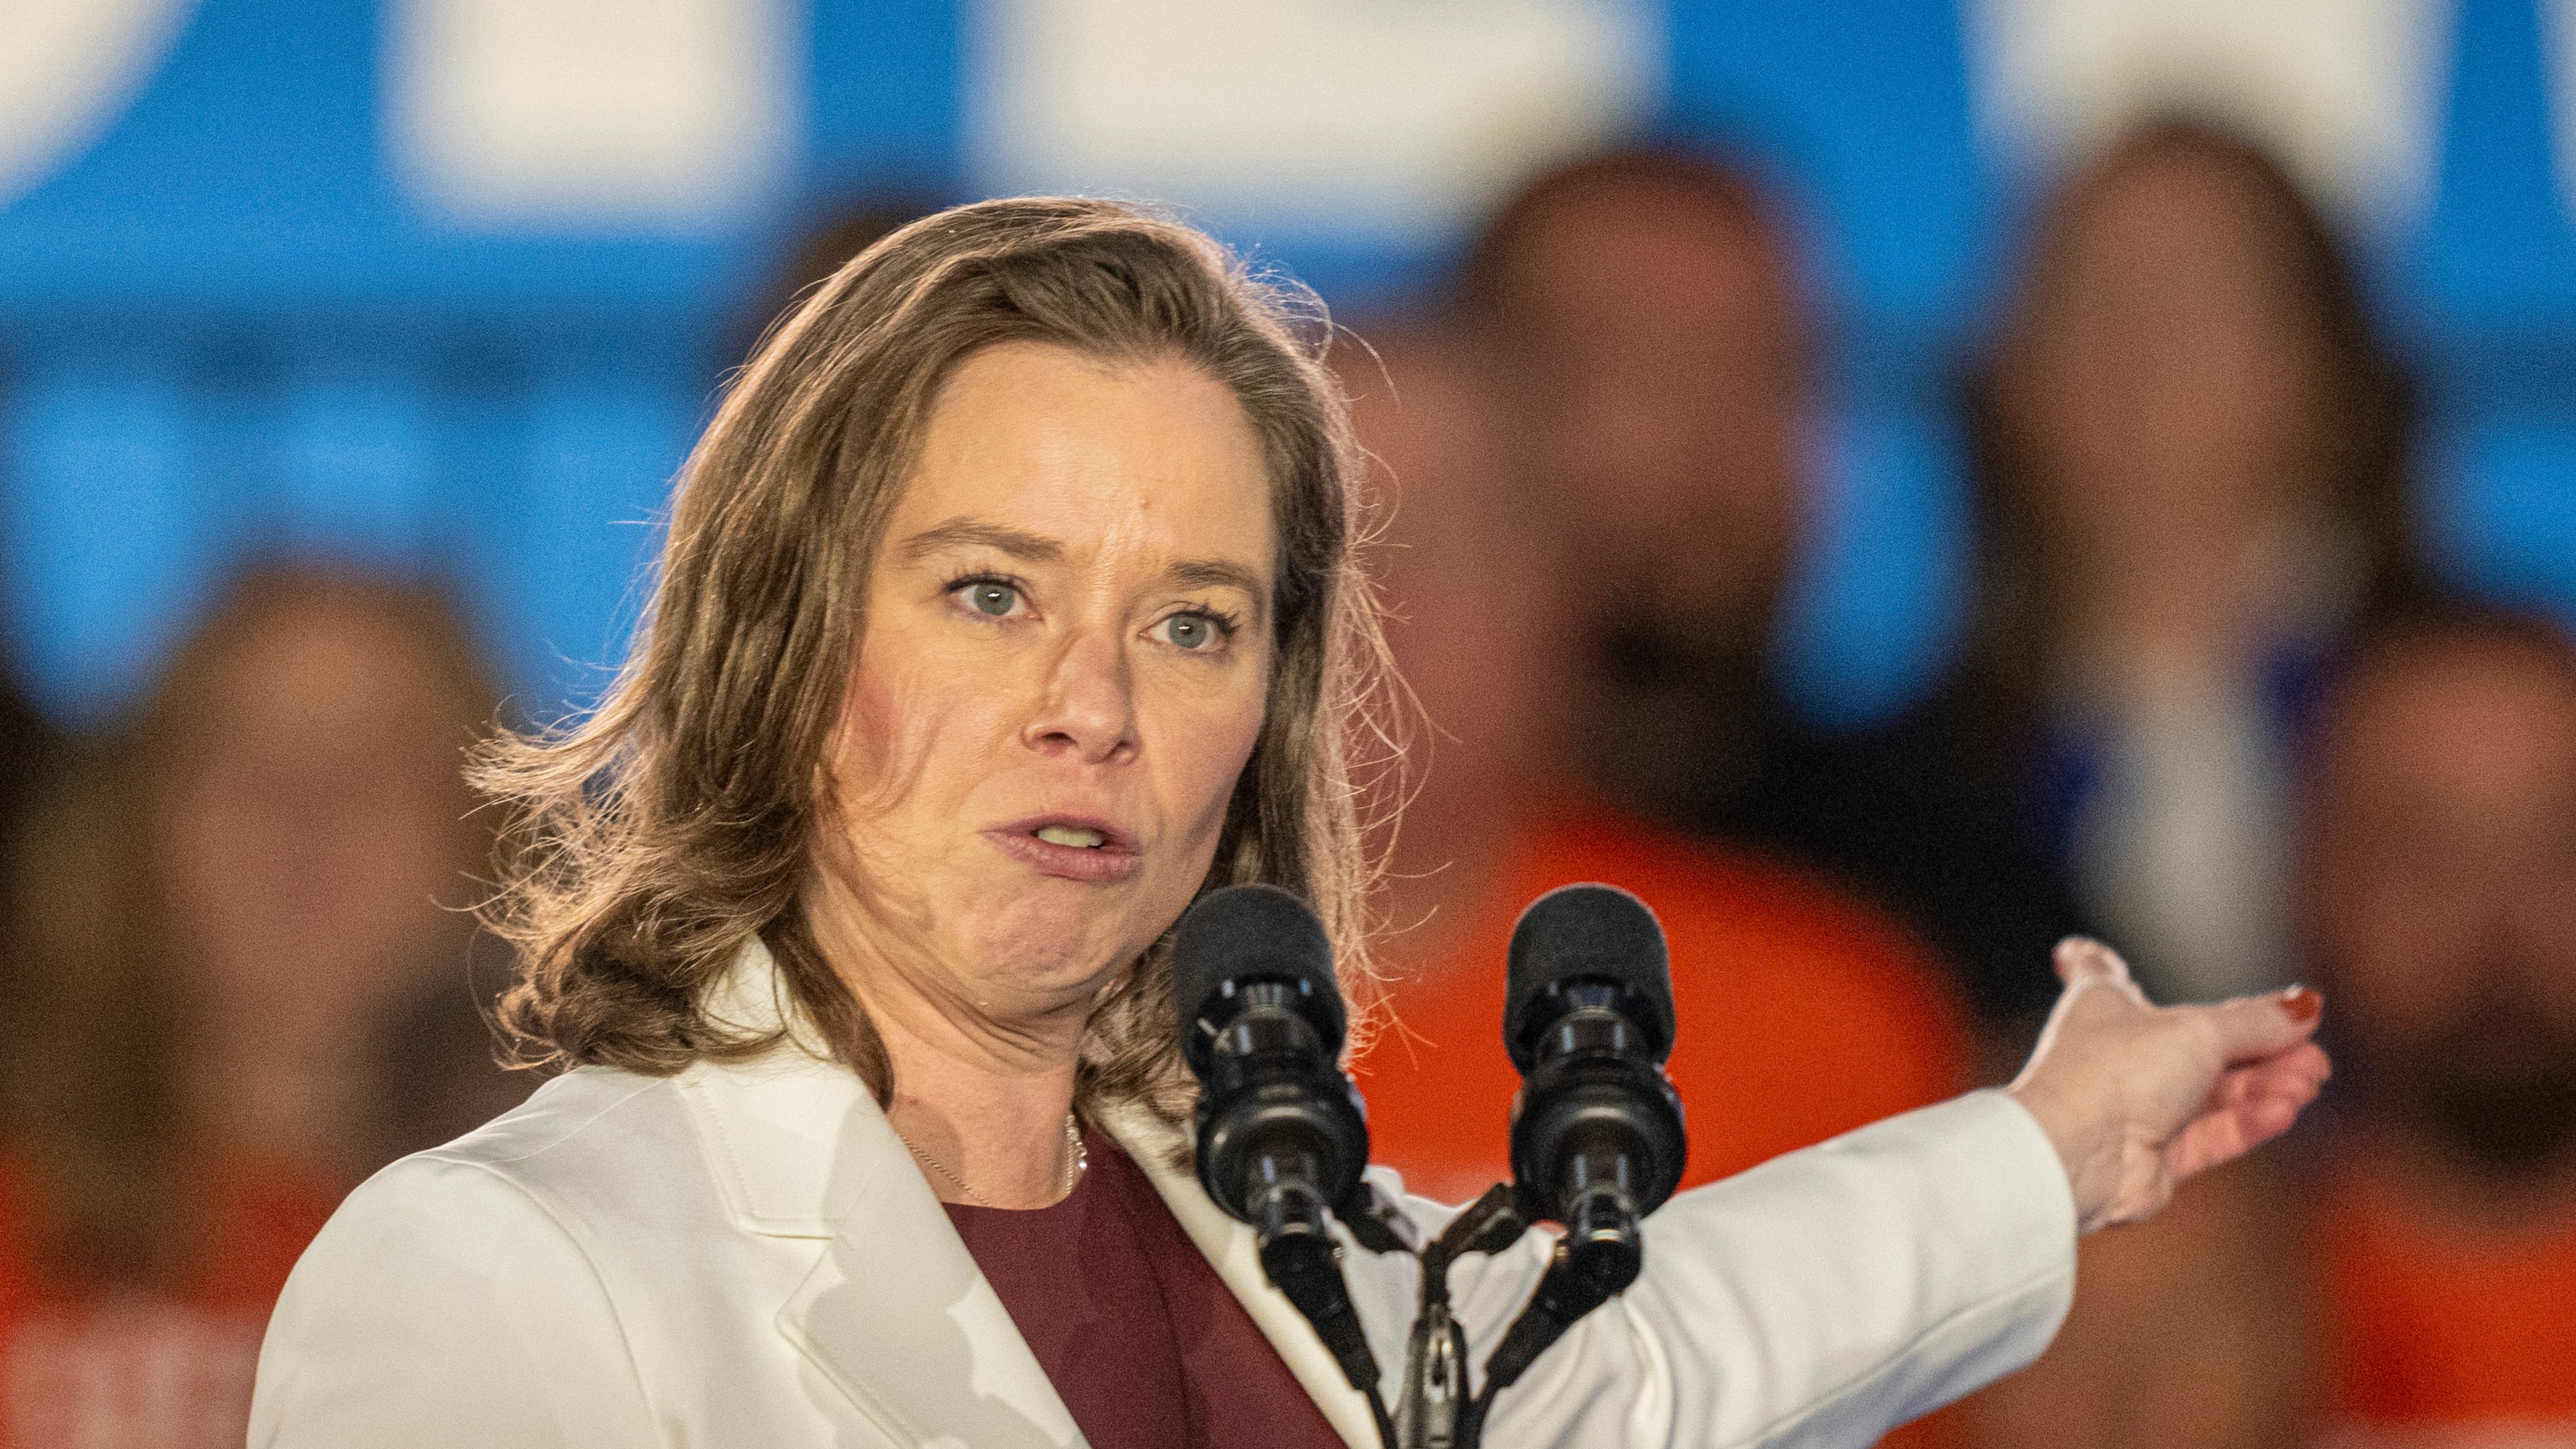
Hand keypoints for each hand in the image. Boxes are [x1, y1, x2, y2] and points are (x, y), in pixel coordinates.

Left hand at [2007, 939, 2330, 1234]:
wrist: (2076, 1153)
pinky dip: (2249, 1121)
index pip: (2100, 972)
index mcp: (2103, 1005)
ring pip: (2215, 1093)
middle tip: (2312, 1056)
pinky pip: (2213, 1134)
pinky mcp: (2155, 1156)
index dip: (2097, 960)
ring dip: (2265, 1086)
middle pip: (2199, 1045)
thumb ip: (2256, 1023)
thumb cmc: (2115, 1071)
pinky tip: (2285, 1110)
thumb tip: (2306, 1008)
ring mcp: (2136, 1107)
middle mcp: (2118, 1054)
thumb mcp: (2198, 1031)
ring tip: (2309, 1081)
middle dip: (2260, 1049)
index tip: (2078, 948)